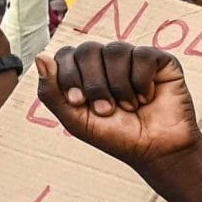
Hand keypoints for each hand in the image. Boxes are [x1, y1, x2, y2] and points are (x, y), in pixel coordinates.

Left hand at [33, 42, 201, 163]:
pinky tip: (147, 97)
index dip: (69, 76)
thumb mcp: (75, 120)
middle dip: (94, 84)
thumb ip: (51, 92)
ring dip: (120, 86)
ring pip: (116, 50)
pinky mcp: (160, 61)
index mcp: (85, 72)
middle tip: (106, 109)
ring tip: (130, 107)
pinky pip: (143, 55)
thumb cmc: (117, 137)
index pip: (67, 54)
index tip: (79, 102)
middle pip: (88, 49)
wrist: (156, 151)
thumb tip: (41, 56)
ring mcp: (134, 59)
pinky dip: (142, 81)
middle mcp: (108, 61)